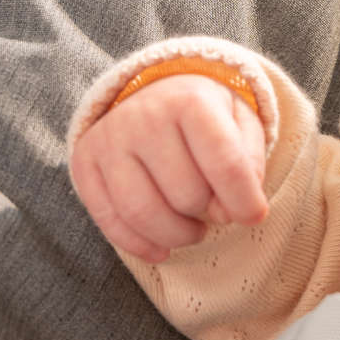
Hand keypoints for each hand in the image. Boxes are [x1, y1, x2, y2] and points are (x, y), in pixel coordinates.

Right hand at [71, 74, 268, 262]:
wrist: (156, 91)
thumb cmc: (208, 116)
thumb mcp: (242, 124)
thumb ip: (248, 165)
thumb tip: (234, 212)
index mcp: (191, 101)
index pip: (225, 165)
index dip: (245, 201)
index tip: (255, 216)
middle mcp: (144, 116)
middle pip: (186, 195)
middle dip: (210, 214)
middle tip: (216, 210)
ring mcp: (110, 139)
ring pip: (143, 213)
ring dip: (176, 236)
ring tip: (194, 231)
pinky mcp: (85, 162)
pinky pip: (108, 220)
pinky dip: (138, 244)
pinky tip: (161, 249)